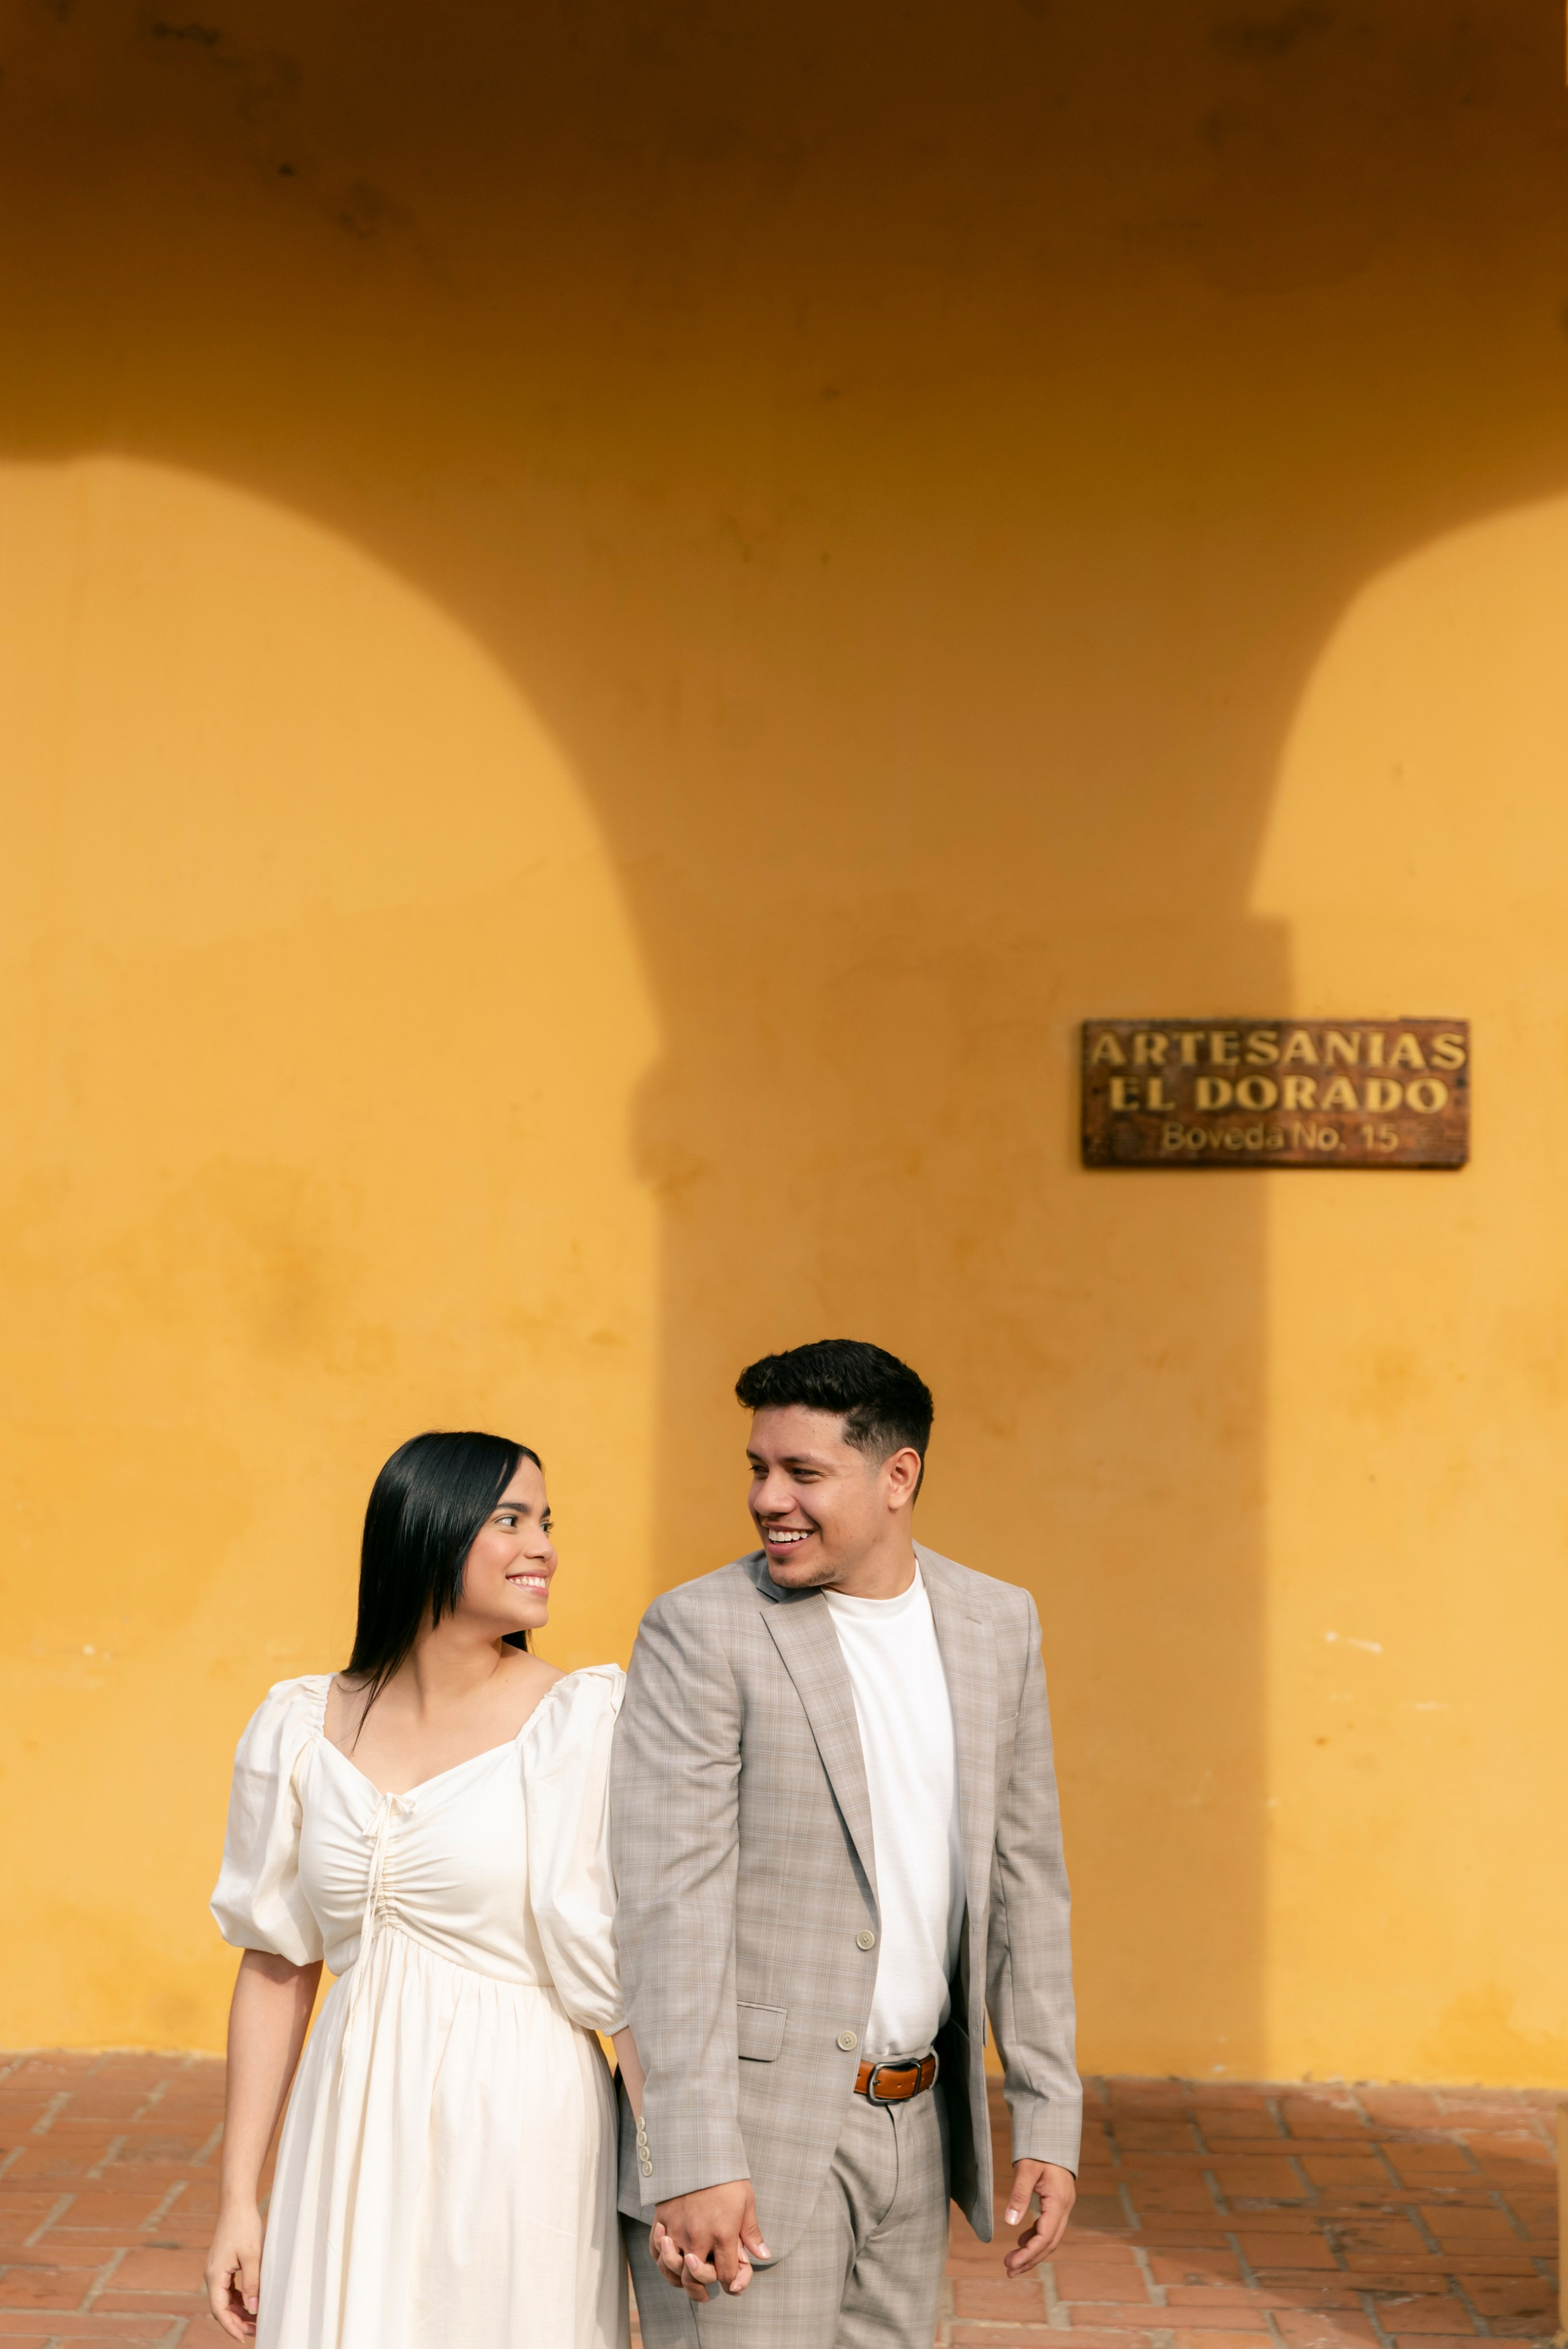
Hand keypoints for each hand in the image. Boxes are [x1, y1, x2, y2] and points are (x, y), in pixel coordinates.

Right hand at [205, 2203, 263, 2338]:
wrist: (236, 2203)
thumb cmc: (245, 2226)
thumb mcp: (252, 2256)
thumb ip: (252, 2284)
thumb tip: (252, 2310)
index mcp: (214, 2276)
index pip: (219, 2310)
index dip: (231, 2327)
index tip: (243, 2339)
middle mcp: (212, 2275)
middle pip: (222, 2307)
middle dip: (237, 2322)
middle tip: (256, 2331)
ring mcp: (216, 2270)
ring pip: (225, 2299)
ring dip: (239, 2311)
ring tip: (256, 2320)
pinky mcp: (222, 2265)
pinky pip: (229, 2289)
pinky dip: (239, 2298)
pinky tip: (251, 2302)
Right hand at [652, 2182, 768, 2300]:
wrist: (697, 2150)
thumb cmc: (726, 2176)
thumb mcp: (746, 2202)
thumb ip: (751, 2233)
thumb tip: (764, 2256)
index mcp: (723, 2235)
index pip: (726, 2276)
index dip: (732, 2285)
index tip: (732, 2284)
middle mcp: (698, 2237)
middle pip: (695, 2279)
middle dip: (701, 2291)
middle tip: (705, 2294)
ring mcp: (677, 2230)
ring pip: (672, 2270)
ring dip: (679, 2281)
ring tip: (686, 2282)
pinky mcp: (662, 2220)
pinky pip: (656, 2252)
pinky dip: (662, 2261)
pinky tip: (671, 2260)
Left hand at [1002, 2159, 1075, 2275]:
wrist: (1053, 2135)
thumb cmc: (1039, 2149)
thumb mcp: (1026, 2170)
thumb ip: (1019, 2195)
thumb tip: (1009, 2222)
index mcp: (1059, 2201)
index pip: (1046, 2236)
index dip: (1029, 2253)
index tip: (1011, 2263)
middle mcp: (1064, 2207)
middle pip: (1049, 2243)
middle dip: (1030, 2259)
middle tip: (1009, 2270)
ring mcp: (1063, 2207)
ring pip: (1050, 2238)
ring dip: (1033, 2252)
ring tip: (1012, 2263)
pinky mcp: (1057, 2204)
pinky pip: (1048, 2228)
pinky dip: (1035, 2238)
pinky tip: (1021, 2242)